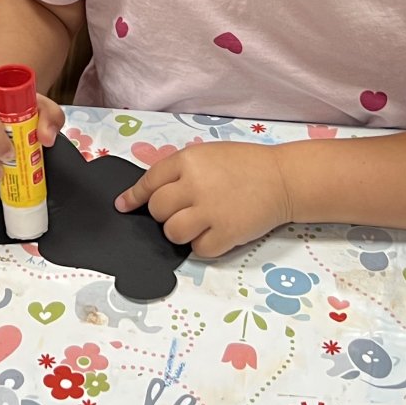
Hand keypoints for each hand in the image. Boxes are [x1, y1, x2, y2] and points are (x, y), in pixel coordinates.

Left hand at [114, 143, 291, 258]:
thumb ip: (178, 171)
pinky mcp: (226, 234)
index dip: (133, 197)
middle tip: (185, 209)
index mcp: (188, 160)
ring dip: (180, 231)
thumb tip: (146, 193)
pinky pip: (198, 249)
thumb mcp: (207, 155)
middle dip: (164, 213)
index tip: (123, 206)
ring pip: (172, 232)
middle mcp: (195, 185)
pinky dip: (203, 245)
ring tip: (199, 223)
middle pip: (157, 210)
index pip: (149, 182)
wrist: (282, 178)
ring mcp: (210, 211)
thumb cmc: (243, 165)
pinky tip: (217, 232)